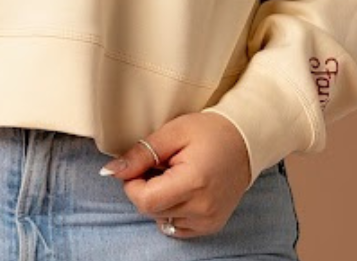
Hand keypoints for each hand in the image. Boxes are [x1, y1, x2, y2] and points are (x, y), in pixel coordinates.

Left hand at [99, 111, 251, 238]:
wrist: (245, 141)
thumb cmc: (210, 131)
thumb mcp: (172, 132)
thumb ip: (141, 153)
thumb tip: (111, 171)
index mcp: (193, 182)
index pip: (144, 200)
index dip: (132, 184)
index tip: (139, 166)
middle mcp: (202, 207)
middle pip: (151, 210)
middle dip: (146, 187)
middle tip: (160, 163)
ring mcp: (208, 220)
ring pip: (161, 218)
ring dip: (160, 198)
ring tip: (174, 174)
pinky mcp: (211, 225)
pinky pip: (176, 225)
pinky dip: (172, 209)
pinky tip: (183, 188)